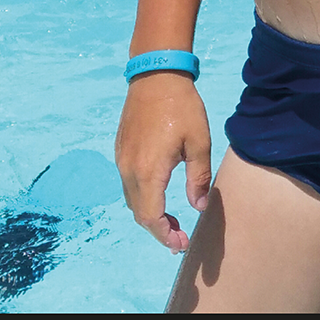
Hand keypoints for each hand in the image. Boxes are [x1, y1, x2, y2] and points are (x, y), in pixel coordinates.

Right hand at [114, 70, 213, 251]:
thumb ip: (198, 178)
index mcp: (149, 171)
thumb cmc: (182, 107)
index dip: (165, 235)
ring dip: (149, 215)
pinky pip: (128, 184)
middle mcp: (129, 170)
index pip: (151, 217)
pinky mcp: (120, 150)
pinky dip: (142, 198)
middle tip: (179, 238)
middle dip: (158, 230)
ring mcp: (121, 160)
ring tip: (171, 221)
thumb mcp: (199, 142)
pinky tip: (158, 195)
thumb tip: (198, 206)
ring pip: (131, 200)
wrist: (155, 76)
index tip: (181, 244)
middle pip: (139, 213)